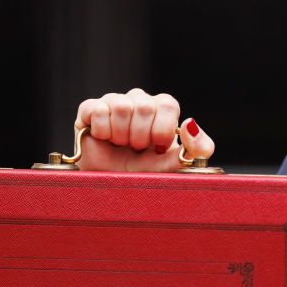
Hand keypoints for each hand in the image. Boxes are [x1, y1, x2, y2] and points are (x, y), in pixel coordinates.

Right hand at [73, 88, 214, 171]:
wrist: (112, 186)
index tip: (157, 148)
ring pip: (121, 107)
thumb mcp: (175, 165)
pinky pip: (98, 110)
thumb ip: (196, 148)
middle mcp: (140, 101)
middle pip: (144, 106)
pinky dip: (102, 131)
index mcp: (162, 110)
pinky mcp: (90, 108)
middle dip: (141, 137)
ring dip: (121, 135)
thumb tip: (191, 123)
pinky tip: (104, 139)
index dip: (162, 130)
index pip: (167, 104)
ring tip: (120, 146)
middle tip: (136, 149)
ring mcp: (114, 102)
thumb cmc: (145, 174)